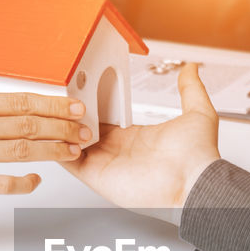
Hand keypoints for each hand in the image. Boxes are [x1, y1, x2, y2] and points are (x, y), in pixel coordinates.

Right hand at [0, 90, 90, 225]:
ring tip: (74, 152)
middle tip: (87, 132)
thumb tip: (5, 114)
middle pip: (27, 125)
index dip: (53, 105)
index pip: (19, 101)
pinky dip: (22, 182)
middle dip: (63, 128)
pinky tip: (37, 180)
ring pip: (19, 151)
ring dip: (53, 152)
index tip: (76, 108)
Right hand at [64, 64, 220, 210]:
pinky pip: (67, 161)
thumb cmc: (197, 156)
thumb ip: (190, 89)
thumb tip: (191, 69)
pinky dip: (57, 146)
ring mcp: (104, 163)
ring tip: (54, 106)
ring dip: (61, 126)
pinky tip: (52, 129)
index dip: (90, 102)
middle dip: (71, 112)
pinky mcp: (95, 175)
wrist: (195, 182)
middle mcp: (117, 149)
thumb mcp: (197, 112)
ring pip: (71, 142)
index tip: (80, 86)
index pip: (103, 117)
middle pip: (83, 129)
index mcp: (134, 135)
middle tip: (61, 93)